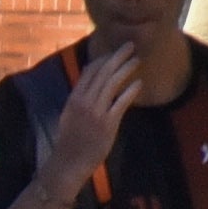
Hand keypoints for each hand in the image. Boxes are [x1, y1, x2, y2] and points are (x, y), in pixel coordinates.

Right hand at [44, 43, 142, 193]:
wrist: (69, 162)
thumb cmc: (70, 140)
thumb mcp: (69, 114)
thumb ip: (79, 97)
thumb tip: (88, 81)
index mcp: (74, 98)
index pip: (90, 71)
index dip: (104, 58)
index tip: (114, 52)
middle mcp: (84, 101)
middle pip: (103, 72)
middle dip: (118, 56)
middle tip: (130, 46)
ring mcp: (96, 112)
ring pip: (112, 83)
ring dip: (126, 69)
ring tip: (136, 60)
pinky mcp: (107, 124)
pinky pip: (121, 102)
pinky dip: (130, 91)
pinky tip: (139, 83)